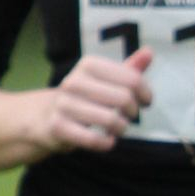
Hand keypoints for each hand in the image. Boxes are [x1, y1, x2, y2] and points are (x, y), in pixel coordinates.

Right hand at [35, 47, 153, 153]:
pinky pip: (94, 139)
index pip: (133, 80)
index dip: (146, 94)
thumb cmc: (85, 97)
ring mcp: (64, 104)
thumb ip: (129, 69)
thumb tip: (149, 52)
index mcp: (89, 64)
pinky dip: (107, 143)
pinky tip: (108, 140)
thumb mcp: (106, 79)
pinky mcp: (58, 127)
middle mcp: (74, 81)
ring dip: (121, 129)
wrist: (45, 116)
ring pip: (110, 120)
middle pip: (124, 99)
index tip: (144, 102)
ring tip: (118, 128)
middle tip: (128, 116)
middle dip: (133, 112)